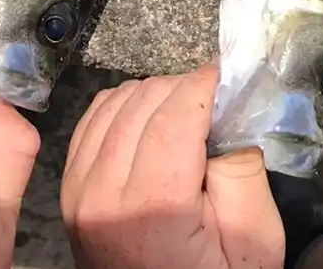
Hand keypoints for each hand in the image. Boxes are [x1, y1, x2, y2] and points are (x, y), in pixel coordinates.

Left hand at [62, 66, 284, 268]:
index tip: (230, 78)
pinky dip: (125, 109)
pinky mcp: (69, 190)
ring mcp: (77, 191)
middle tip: (214, 108)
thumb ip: (244, 170)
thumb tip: (231, 108)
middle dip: (184, 90)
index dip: (205, 84)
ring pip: (116, 101)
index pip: (174, 113)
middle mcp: (102, 194)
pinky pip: (94, 119)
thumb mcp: (252, 243)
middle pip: (144, 101)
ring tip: (186, 119)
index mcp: (151, 209)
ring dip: (154, 96)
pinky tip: (152, 125)